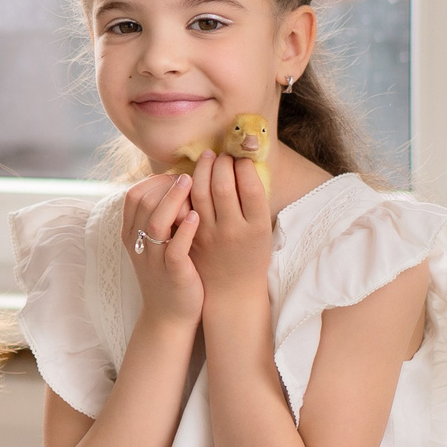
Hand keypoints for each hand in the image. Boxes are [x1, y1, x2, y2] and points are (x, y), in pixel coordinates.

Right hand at [122, 171, 202, 330]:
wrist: (169, 316)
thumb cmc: (169, 273)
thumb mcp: (157, 244)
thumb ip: (160, 217)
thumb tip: (177, 183)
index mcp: (132, 235)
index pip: (133, 196)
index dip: (154, 180)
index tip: (176, 176)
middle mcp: (138, 244)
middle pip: (143, 202)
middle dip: (165, 184)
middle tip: (188, 175)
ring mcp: (153, 258)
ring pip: (155, 221)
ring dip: (173, 199)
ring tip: (191, 184)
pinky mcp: (172, 272)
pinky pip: (174, 247)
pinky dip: (184, 229)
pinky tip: (196, 216)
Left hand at [188, 150, 272, 307]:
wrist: (231, 292)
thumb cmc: (250, 256)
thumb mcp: (261, 231)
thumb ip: (253, 202)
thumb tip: (244, 163)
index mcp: (257, 227)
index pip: (251, 187)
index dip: (244, 166)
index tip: (241, 158)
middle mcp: (233, 230)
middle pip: (224, 186)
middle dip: (222, 163)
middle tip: (222, 154)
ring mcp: (210, 235)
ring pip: (201, 192)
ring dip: (203, 169)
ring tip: (207, 158)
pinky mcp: (192, 238)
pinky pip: (185, 205)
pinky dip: (187, 187)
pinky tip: (191, 177)